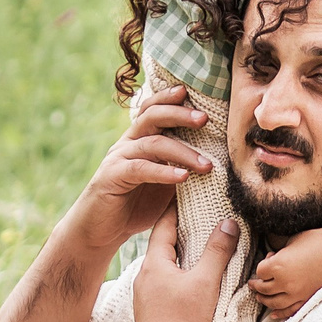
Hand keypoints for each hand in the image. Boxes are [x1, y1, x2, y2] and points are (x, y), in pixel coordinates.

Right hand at [64, 85, 216, 252]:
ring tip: (207, 165)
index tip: (189, 92)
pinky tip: (183, 177)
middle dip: (179, 114)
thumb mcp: (164, 183)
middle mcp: (128, 143)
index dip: (168, 98)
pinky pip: (141, 169)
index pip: (152, 109)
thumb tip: (218, 161)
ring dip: (183, 152)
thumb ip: (182, 167)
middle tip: (204, 119)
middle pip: (152, 117)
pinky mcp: (112, 177)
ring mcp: (118, 158)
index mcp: (139, 139)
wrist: (102, 230)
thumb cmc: (136, 206)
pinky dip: (164, 172)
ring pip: (152, 143)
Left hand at [134, 205, 238, 321]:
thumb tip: (228, 223)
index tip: (185, 195)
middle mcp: (143, 278)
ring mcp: (144, 297)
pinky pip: (162, 286)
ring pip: (161, 268)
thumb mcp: (206, 281)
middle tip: (195, 217)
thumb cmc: (184, 320)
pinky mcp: (150, 314)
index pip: (163, 227)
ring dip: (177, 257)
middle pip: (161, 247)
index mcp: (153, 264)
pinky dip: (175, 277)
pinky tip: (188, 282)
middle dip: (178, 232)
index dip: (175, 209)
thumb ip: (217, 251)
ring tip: (195, 248)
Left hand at [250, 230, 321, 318]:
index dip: (261, 267)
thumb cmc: (316, 240)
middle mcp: (285, 282)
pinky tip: (273, 314)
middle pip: (263, 289)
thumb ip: (278, 253)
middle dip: (257, 285)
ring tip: (260, 297)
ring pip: (273, 302)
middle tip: (253, 284)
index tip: (266, 261)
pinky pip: (290, 310)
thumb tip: (271, 258)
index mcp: (278, 265)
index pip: (260, 271)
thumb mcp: (291, 241)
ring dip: (264, 300)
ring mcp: (296, 293)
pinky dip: (280, 313)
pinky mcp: (307, 298)